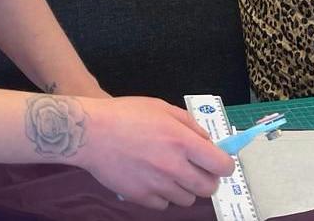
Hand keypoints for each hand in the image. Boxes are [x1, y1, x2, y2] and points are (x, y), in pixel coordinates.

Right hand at [74, 96, 232, 208]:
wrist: (89, 132)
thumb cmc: (124, 114)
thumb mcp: (161, 107)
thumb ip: (189, 124)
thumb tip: (206, 142)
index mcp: (182, 141)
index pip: (222, 166)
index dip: (223, 165)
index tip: (217, 163)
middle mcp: (174, 166)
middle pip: (208, 188)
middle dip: (207, 180)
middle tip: (196, 170)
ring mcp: (157, 184)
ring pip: (187, 200)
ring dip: (184, 188)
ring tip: (169, 173)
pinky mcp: (141, 197)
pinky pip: (163, 205)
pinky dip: (162, 196)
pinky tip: (152, 180)